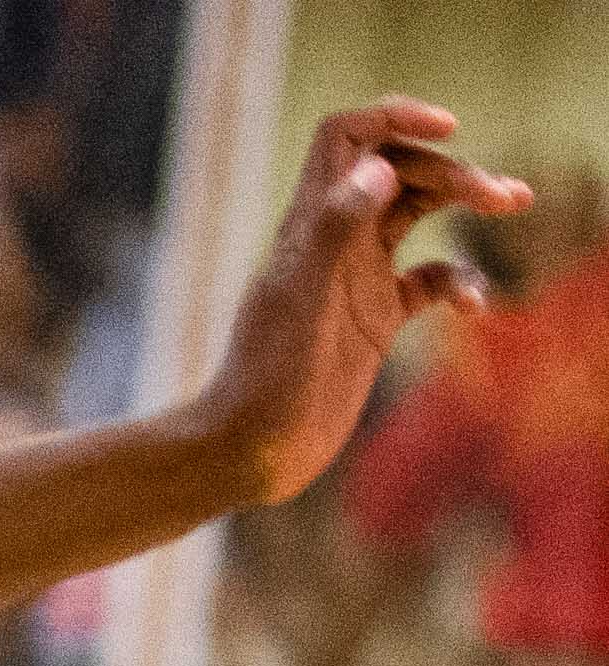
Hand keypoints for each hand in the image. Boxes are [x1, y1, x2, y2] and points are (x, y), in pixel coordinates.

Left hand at [195, 99, 529, 505]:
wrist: (249, 450)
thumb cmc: (266, 378)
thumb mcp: (302, 299)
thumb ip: (336, 230)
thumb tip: (379, 168)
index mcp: (309, 224)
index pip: (346, 138)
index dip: (393, 116)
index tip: (448, 127)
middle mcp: (334, 243)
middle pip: (398, 171)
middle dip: (451, 170)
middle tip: (500, 197)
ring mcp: (356, 279)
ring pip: (418, 214)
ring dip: (466, 200)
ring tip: (513, 202)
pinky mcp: (375, 321)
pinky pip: (430, 282)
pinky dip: (460, 281)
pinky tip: (474, 305)